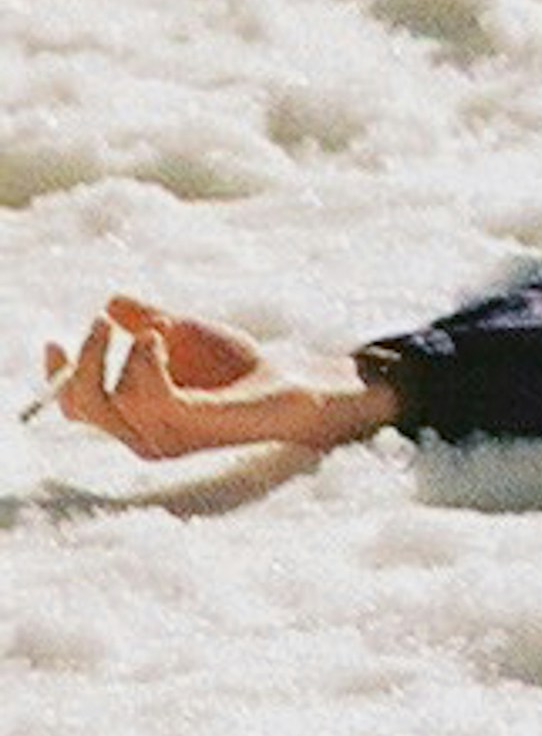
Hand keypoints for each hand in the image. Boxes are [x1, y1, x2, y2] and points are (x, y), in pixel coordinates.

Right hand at [40, 301, 395, 460]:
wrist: (293, 386)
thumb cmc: (239, 367)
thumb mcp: (185, 334)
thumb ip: (146, 318)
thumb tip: (111, 300)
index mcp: (134, 413)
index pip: (78, 406)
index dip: (58, 375)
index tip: (54, 340)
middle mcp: (142, 432)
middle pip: (83, 406)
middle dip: (83, 361)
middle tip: (103, 324)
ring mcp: (166, 435)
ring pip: (114, 400)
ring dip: (122, 353)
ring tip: (152, 331)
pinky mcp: (195, 426)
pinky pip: (153, 400)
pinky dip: (146, 364)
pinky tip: (158, 339)